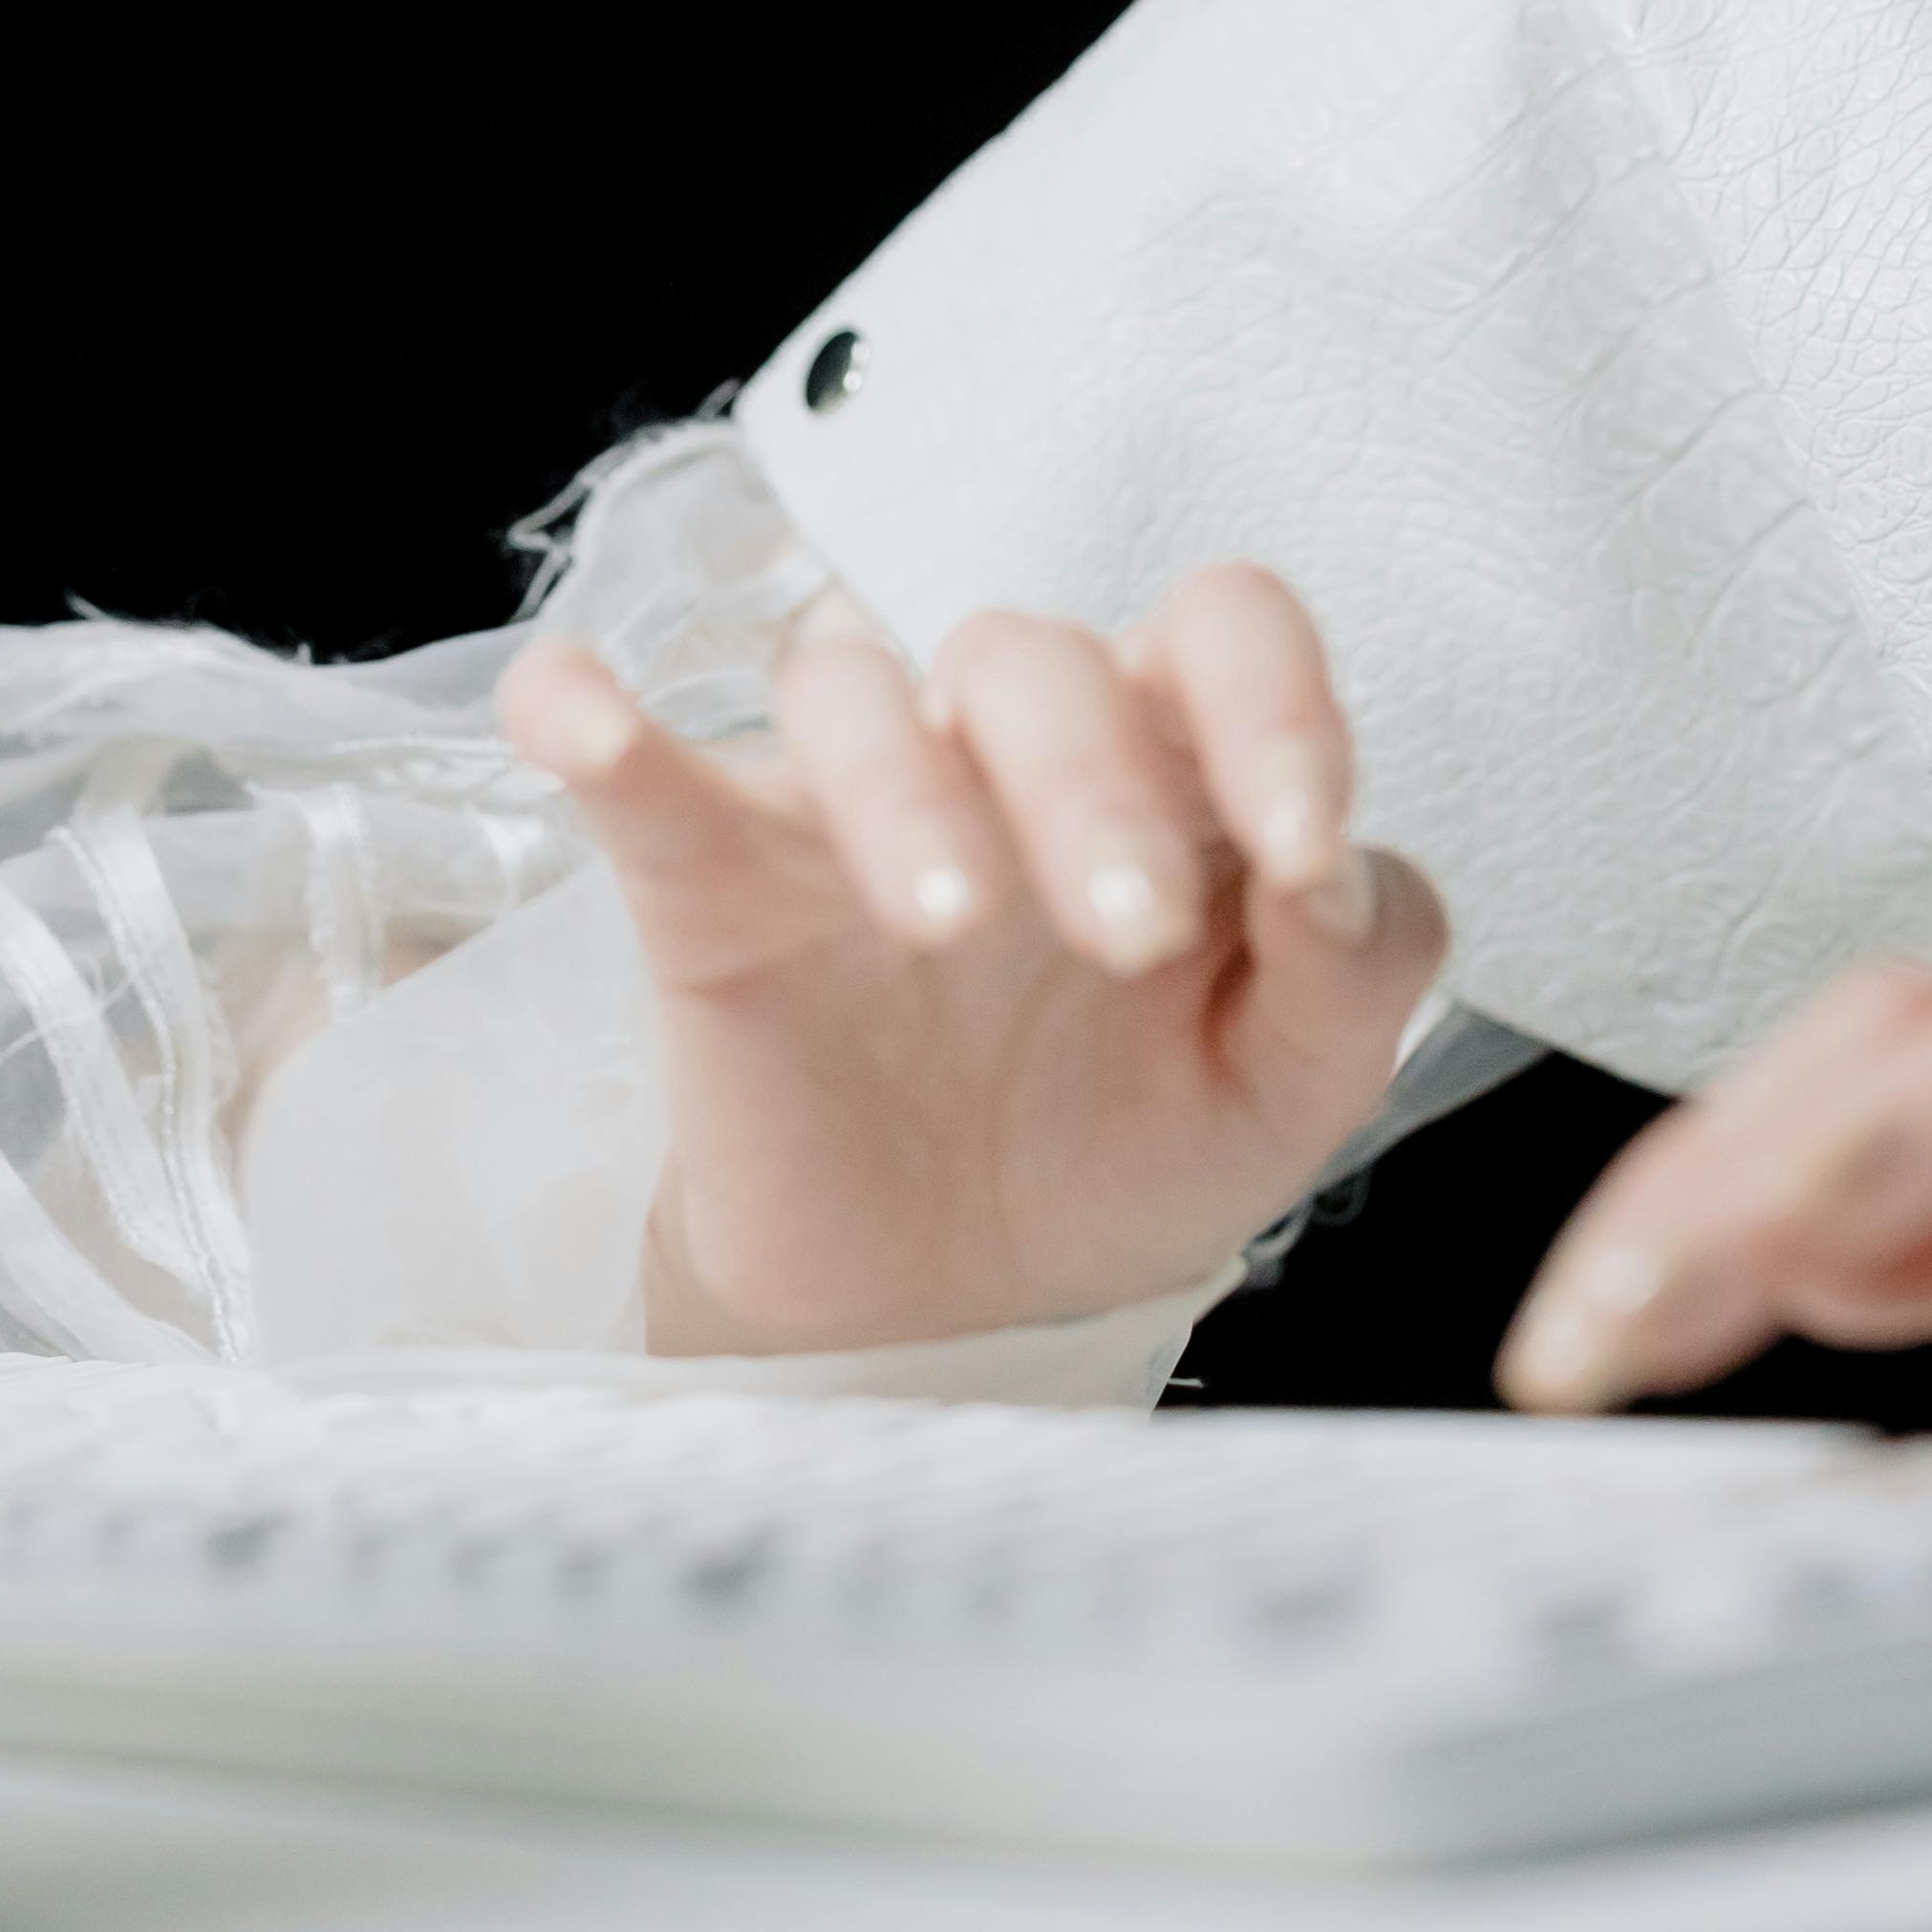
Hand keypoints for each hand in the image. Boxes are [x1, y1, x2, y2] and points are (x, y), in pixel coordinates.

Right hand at [496, 564, 1443, 1355]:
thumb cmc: (1130, 1143)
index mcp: (1166, 762)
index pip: (1221, 628)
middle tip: (1127, 933)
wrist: (954, 1302)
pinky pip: (640, 773)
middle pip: (1031, 655)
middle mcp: (1005, 748)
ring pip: (847, 685)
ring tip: (945, 918)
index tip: (1306, 850)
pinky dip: (594, 718)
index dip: (1276, 704)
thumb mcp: (1289, 1088)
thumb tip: (1343, 871)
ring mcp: (847, 805)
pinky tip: (577, 709)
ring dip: (897, 777)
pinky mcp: (712, 883)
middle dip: (1091, 782)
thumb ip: (1354, 970)